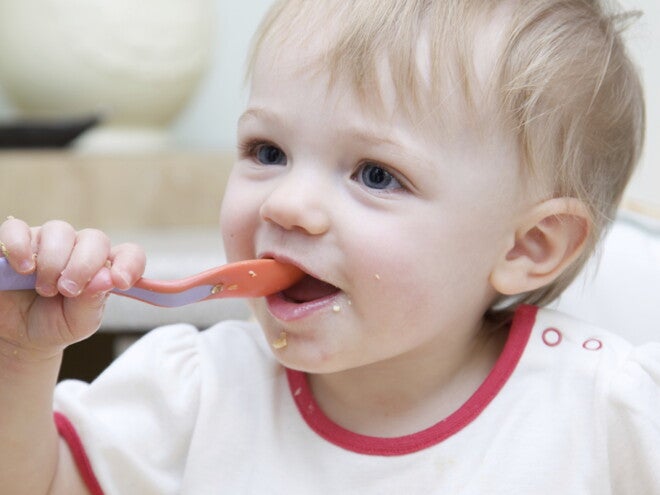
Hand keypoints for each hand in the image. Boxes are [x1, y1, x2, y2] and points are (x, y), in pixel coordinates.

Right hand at [0, 218, 145, 358]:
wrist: (18, 335)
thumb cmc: (55, 324)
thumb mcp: (78, 322)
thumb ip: (93, 302)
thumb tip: (106, 278)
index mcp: (103, 268)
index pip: (129, 254)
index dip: (130, 264)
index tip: (121, 282)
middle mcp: (78, 248)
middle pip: (94, 239)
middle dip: (83, 266)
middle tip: (67, 291)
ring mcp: (47, 242)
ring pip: (58, 230)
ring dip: (52, 261)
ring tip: (44, 289)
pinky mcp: (15, 242)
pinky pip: (16, 229)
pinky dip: (20, 247)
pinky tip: (23, 268)